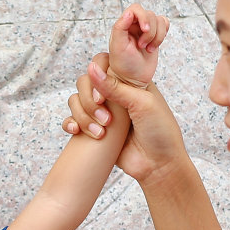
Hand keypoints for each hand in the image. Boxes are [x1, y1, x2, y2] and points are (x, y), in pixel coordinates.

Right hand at [65, 53, 190, 185]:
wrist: (159, 165)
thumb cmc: (159, 131)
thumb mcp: (142, 103)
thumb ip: (116, 87)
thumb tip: (91, 68)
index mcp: (128, 81)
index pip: (102, 64)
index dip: (96, 77)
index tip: (102, 97)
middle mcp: (113, 94)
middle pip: (84, 82)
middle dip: (89, 101)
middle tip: (105, 119)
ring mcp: (102, 112)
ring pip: (75, 101)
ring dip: (83, 116)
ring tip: (100, 133)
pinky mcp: (94, 130)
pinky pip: (72, 121)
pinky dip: (70, 124)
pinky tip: (76, 131)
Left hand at [106, 3, 168, 86]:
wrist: (132, 79)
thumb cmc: (123, 65)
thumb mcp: (118, 47)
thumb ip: (120, 27)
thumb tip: (128, 13)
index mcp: (123, 24)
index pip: (135, 9)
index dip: (143, 17)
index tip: (145, 30)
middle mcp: (134, 24)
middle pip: (150, 15)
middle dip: (150, 32)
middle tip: (142, 46)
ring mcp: (145, 30)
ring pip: (159, 20)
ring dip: (156, 36)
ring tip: (147, 49)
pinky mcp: (155, 35)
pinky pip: (165, 25)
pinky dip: (162, 35)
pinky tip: (154, 46)